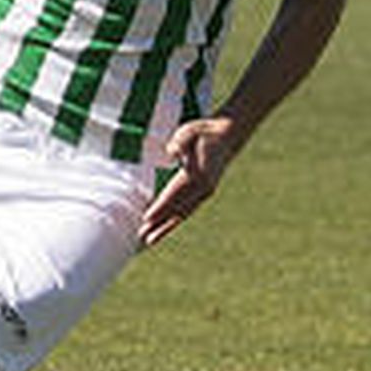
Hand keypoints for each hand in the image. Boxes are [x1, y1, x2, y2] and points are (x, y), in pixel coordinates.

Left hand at [139, 115, 240, 247]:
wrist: (227, 135)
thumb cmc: (204, 132)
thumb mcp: (189, 131)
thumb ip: (180, 142)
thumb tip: (171, 152)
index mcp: (197, 176)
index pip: (173, 195)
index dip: (159, 208)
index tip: (146, 219)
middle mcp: (203, 188)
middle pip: (177, 210)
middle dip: (159, 224)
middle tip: (144, 237)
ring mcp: (205, 192)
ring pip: (183, 214)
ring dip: (166, 227)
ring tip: (150, 239)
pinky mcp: (205, 192)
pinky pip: (188, 210)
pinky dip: (175, 219)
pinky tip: (165, 226)